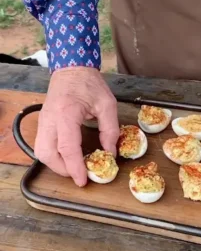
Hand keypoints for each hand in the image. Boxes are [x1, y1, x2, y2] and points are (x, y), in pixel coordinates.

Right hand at [34, 67, 118, 186]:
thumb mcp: (107, 105)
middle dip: (63, 169)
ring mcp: (43, 121)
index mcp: (66, 114)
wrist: (72, 70)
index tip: (83, 180)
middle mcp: (49, 119)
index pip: (67, 147)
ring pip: (41, 152)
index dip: (75, 167)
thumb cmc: (90, 84)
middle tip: (80, 173)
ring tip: (74, 166)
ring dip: (56, 164)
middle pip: (47, 154)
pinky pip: (42, 145)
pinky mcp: (43, 122)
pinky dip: (53, 156)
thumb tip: (110, 153)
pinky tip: (67, 156)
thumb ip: (110, 130)